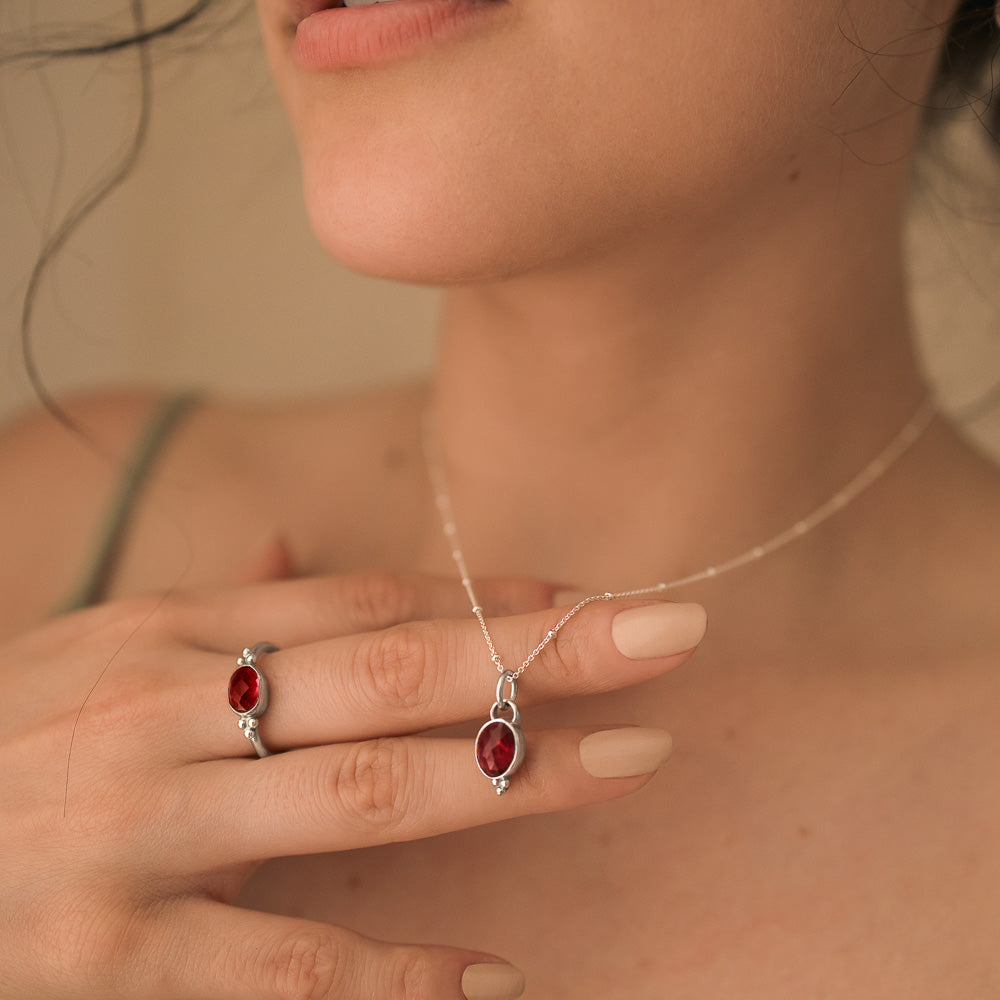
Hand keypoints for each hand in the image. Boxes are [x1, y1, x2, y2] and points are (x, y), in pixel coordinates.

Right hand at [0, 573, 703, 998]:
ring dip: (513, 776)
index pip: (359, 600)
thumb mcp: (90, 647)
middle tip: (667, 635)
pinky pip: (287, 965)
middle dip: (538, 653)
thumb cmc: (3, 739)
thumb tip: (295, 543)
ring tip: (634, 761)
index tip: (581, 603)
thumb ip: (208, 602)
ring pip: (365, 791)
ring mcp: (140, 829)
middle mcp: (165, 708)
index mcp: (166, 629)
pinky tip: (497, 975)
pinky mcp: (108, 960)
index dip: (481, 598)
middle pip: (390, 670)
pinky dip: (400, 974)